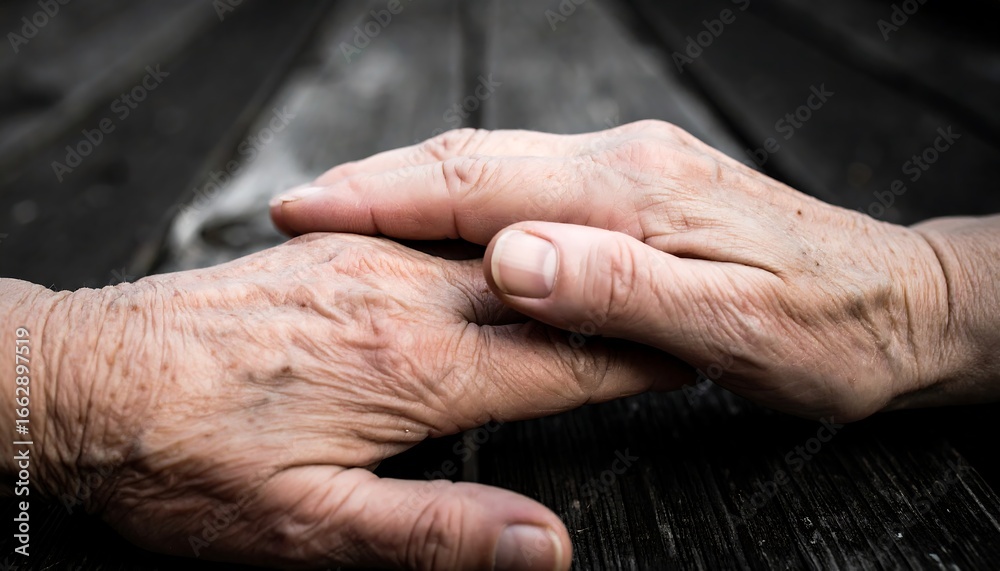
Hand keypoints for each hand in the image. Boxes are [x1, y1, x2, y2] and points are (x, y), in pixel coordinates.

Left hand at [28, 233, 685, 568]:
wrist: (81, 379)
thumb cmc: (182, 458)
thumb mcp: (311, 530)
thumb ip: (438, 534)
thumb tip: (541, 545)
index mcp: (411, 369)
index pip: (560, 360)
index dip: (632, 360)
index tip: (684, 351)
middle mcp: (398, 298)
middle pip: (540, 296)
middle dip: (611, 304)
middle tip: (668, 310)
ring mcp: (365, 264)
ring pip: (493, 260)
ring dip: (557, 275)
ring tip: (608, 285)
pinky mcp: (334, 252)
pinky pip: (438, 243)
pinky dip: (491, 259)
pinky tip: (502, 268)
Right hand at [270, 122, 976, 420]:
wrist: (904, 302)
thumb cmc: (828, 328)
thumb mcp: (733, 329)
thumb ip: (619, 289)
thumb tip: (511, 260)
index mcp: (634, 197)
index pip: (480, 185)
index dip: (384, 199)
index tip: (306, 212)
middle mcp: (624, 165)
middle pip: (473, 160)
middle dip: (376, 182)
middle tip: (295, 209)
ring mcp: (630, 171)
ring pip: (493, 165)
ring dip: (410, 187)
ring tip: (340, 214)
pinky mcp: (638, 188)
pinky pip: (526, 181)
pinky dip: (460, 199)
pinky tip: (435, 223)